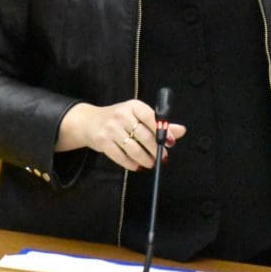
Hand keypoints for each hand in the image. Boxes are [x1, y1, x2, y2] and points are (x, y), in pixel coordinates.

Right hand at [57, 99, 186, 171]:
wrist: (89, 122)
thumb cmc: (118, 118)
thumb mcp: (137, 115)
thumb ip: (159, 123)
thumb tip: (181, 131)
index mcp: (134, 106)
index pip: (152, 118)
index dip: (163, 132)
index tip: (170, 143)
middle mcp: (122, 115)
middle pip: (144, 136)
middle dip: (156, 150)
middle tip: (162, 158)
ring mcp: (111, 128)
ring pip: (133, 149)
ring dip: (145, 159)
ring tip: (150, 163)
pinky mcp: (103, 141)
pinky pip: (120, 157)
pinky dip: (131, 164)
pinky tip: (137, 165)